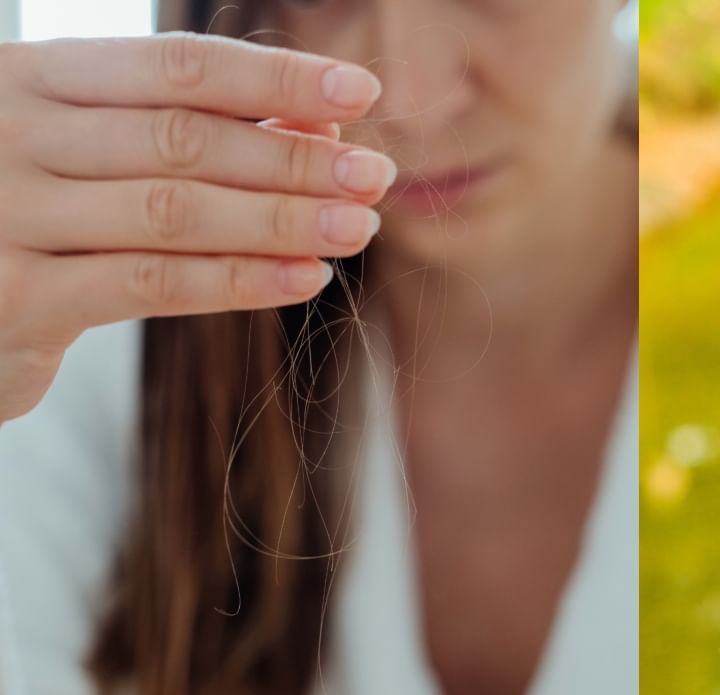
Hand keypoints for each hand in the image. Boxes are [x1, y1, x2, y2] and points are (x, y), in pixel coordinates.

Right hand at [0, 32, 393, 422]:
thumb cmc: (30, 214)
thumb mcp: (94, 154)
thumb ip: (188, 135)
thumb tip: (317, 128)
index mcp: (34, 79)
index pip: (175, 66)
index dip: (274, 79)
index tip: (360, 91)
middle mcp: (13, 134)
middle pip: (183, 138)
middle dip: (294, 158)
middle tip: (376, 175)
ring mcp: (6, 213)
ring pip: (173, 210)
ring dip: (281, 219)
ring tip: (359, 226)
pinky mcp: (14, 297)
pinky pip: (148, 284)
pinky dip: (238, 280)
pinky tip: (304, 277)